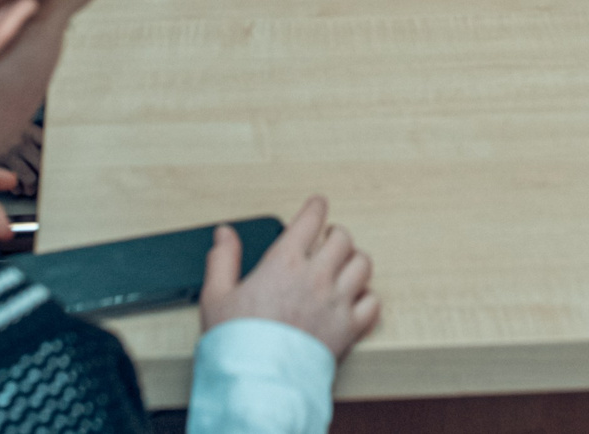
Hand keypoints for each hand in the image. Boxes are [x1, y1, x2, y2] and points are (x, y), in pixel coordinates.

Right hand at [200, 195, 378, 360]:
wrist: (257, 384)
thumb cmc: (236, 343)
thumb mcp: (216, 296)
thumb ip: (223, 259)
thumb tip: (225, 234)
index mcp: (284, 262)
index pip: (311, 219)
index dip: (316, 206)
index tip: (318, 205)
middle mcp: (315, 276)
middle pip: (342, 238)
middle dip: (334, 234)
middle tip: (327, 240)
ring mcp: (336, 302)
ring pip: (363, 264)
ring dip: (353, 261)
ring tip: (342, 266)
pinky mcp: (349, 329)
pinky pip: (372, 303)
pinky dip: (366, 298)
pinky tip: (354, 299)